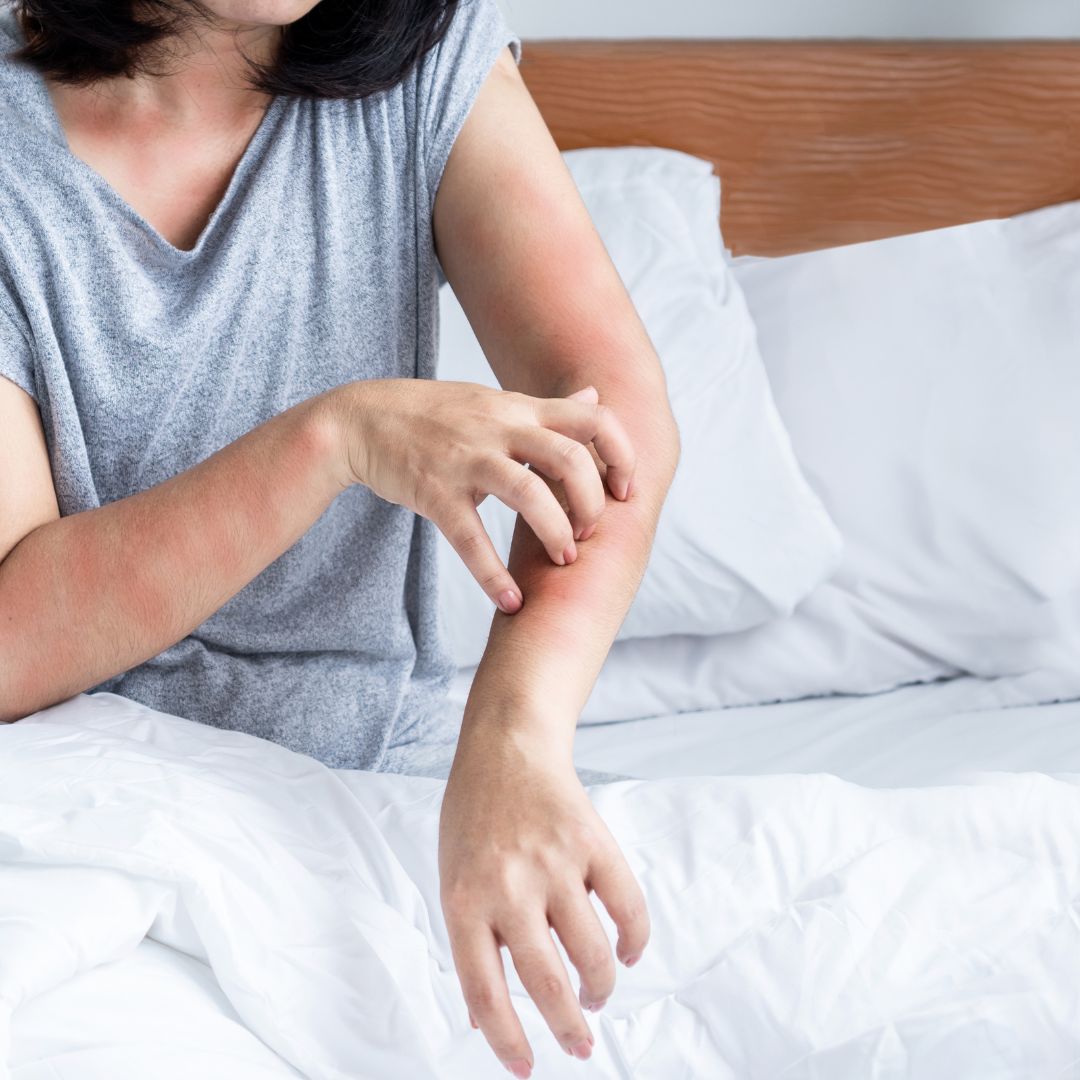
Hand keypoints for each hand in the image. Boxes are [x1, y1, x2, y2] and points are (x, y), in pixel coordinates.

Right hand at [326, 379, 634, 612]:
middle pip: (570, 458)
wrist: (359, 419)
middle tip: (588, 533)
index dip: (622, 454)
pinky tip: (510, 600)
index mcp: (519, 408)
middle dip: (592, 503)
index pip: (592, 418)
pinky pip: (470, 537)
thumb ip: (546, 406)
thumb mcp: (494, 401)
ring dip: (556, 534)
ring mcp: (466, 459)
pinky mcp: (434, 492)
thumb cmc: (433, 415)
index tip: (625, 491)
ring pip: (529, 493)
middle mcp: (499, 428)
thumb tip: (594, 396)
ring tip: (564, 560)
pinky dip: (492, 574)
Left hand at [439, 725, 648, 1076]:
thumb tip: (483, 1016)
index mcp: (464, 900)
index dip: (508, 1040)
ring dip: (600, 987)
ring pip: (592, 953)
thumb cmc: (473, 815)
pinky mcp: (592, 842)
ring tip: (596, 995)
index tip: (527, 1068)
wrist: (506, 745)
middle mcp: (509, 886)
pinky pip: (627, 907)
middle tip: (580, 1046)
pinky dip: (634, 940)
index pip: (486, 991)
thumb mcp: (451, 876)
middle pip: (547, 981)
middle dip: (569, 1028)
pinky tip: (627, 952)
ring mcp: (555, 863)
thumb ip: (467, 941)